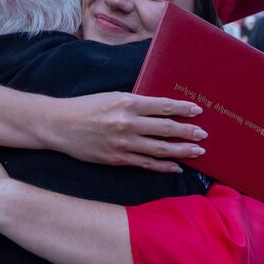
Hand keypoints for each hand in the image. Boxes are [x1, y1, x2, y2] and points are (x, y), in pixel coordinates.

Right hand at [47, 92, 207, 172]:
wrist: (59, 125)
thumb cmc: (86, 107)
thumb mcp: (111, 97)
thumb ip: (135, 104)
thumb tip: (161, 109)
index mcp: (127, 103)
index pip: (163, 106)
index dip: (183, 108)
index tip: (197, 110)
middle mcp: (128, 123)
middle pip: (166, 128)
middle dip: (188, 131)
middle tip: (204, 134)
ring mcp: (124, 144)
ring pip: (160, 149)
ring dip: (182, 150)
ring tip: (198, 152)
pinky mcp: (118, 159)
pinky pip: (146, 164)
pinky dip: (164, 166)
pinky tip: (176, 167)